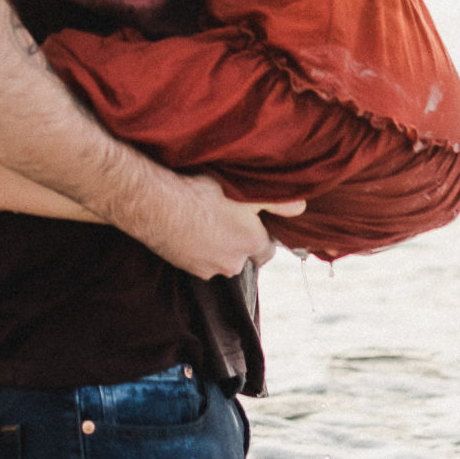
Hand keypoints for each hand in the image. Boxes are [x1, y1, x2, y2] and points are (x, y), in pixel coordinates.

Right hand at [139, 171, 302, 277]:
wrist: (158, 204)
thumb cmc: (202, 192)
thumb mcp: (246, 190)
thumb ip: (278, 201)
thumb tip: (301, 208)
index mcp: (251, 243)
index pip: (269, 250)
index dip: (263, 235)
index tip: (255, 222)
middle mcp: (233, 263)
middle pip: (243, 256)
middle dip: (238, 241)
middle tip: (227, 215)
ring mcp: (207, 268)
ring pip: (219, 258)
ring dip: (216, 244)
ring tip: (204, 218)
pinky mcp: (186, 267)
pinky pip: (197, 258)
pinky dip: (195, 247)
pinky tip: (188, 226)